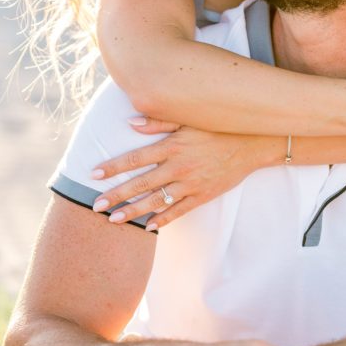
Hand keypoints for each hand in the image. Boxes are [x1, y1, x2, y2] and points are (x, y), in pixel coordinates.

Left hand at [91, 122, 273, 226]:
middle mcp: (179, 166)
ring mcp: (191, 183)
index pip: (135, 158)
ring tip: (113, 219)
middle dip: (116, 195)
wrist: (252, 143)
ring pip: (157, 200)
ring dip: (133, 211)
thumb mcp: (189, 118)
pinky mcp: (203, 195)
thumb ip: (159, 121)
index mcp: (172, 145)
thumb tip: (130, 122)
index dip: (113, 167)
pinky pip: (179, 210)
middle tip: (94, 205)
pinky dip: (163, 219)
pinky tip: (147, 227)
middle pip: (141, 183)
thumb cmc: (218, 126)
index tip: (93, 175)